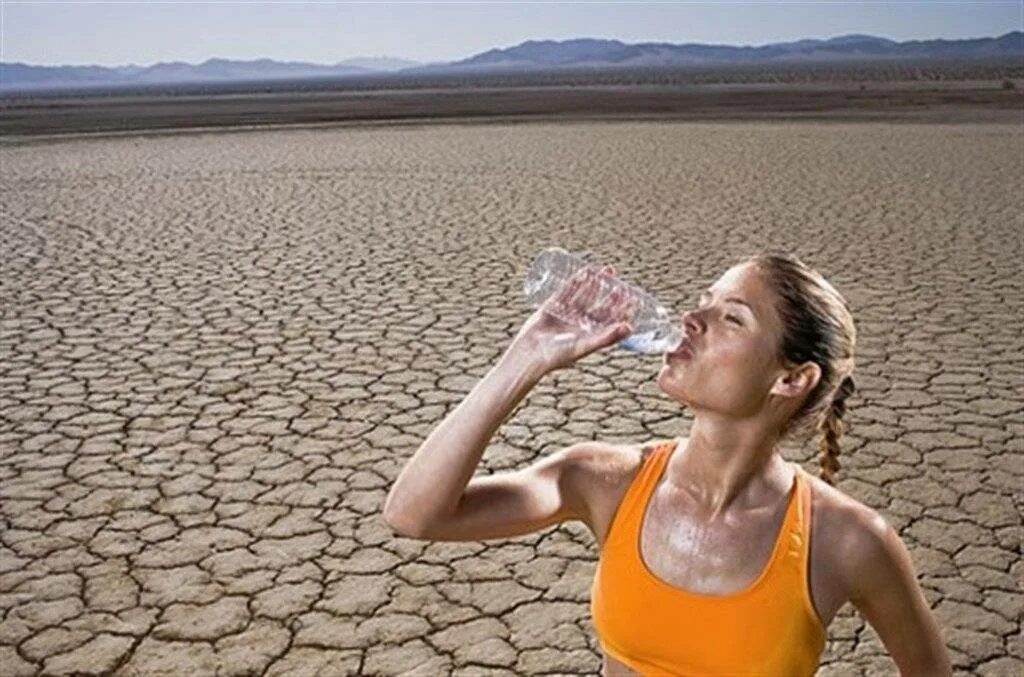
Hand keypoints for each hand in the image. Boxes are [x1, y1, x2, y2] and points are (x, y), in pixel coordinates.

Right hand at [506, 264, 639, 374]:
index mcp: (590, 334)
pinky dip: (575, 281)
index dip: (622, 307)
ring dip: (594, 283)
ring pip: (584, 295)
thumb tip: (629, 327)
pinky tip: (584, 272)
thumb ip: (607, 337)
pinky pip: (566, 291)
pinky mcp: (551, 307)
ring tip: (606, 269)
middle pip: (599, 304)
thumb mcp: (586, 345)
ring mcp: (566, 315)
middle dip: (609, 291)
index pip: (611, 319)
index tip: (634, 296)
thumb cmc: (558, 355)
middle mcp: (580, 324)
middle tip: (617, 276)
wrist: (530, 354)